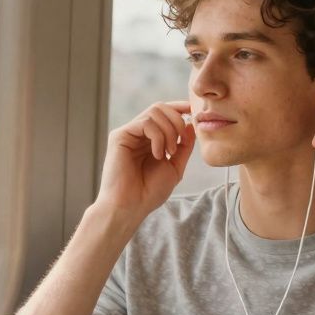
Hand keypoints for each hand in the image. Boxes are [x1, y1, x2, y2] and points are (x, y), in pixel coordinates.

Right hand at [95, 101, 195, 220]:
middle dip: (177, 121)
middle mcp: (137, 133)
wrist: (131, 206)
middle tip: (178, 145)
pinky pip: (145, 122)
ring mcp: (128, 133)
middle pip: (161, 107)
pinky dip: (158, 137)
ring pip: (155, 111)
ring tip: (168, 153)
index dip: (180, 108)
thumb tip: (190, 124)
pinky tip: (158, 155)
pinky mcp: (119, 136)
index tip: (194, 112)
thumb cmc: (149, 192)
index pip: (164, 113)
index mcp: (149, 139)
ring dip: (169, 131)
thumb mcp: (175, 167)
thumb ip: (184, 146)